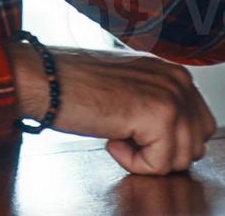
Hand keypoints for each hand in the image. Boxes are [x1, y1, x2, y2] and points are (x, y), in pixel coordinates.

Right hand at [12, 42, 217, 174]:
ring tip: (115, 135)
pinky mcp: (159, 116)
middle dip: (161, 151)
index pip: (198, 124)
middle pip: (195, 144)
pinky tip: (110, 139)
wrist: (40, 78)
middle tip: (124, 136)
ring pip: (181, 158)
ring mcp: (171, 97)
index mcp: (173, 73)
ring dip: (145, 157)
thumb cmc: (68, 82)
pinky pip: (160, 165)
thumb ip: (153, 98)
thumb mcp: (125, 83)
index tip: (131, 130)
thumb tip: (163, 129)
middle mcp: (178, 81)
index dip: (164, 140)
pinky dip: (132, 163)